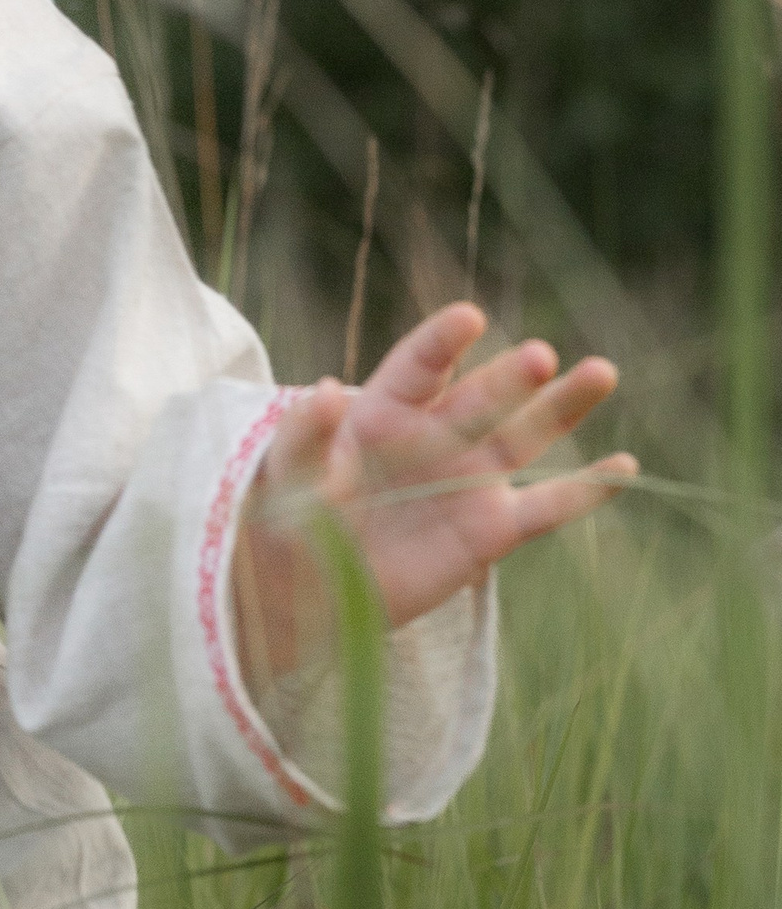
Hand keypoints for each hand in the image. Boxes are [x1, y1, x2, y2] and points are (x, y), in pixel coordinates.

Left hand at [237, 302, 632, 689]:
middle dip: (509, 378)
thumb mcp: (284, 474)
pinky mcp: (490, 531)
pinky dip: (586, 491)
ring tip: (602, 372)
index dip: (442, 342)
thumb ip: (304, 434)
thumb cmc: (284, 517)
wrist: (303, 589)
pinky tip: (625, 467)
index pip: (418, 366)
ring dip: (563, 407)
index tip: (469, 319)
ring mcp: (467, 481)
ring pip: (525, 437)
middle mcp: (434, 436)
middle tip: (539, 356)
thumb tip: (323, 388)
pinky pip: (546, 507)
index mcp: (382, 410)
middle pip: (481, 398)